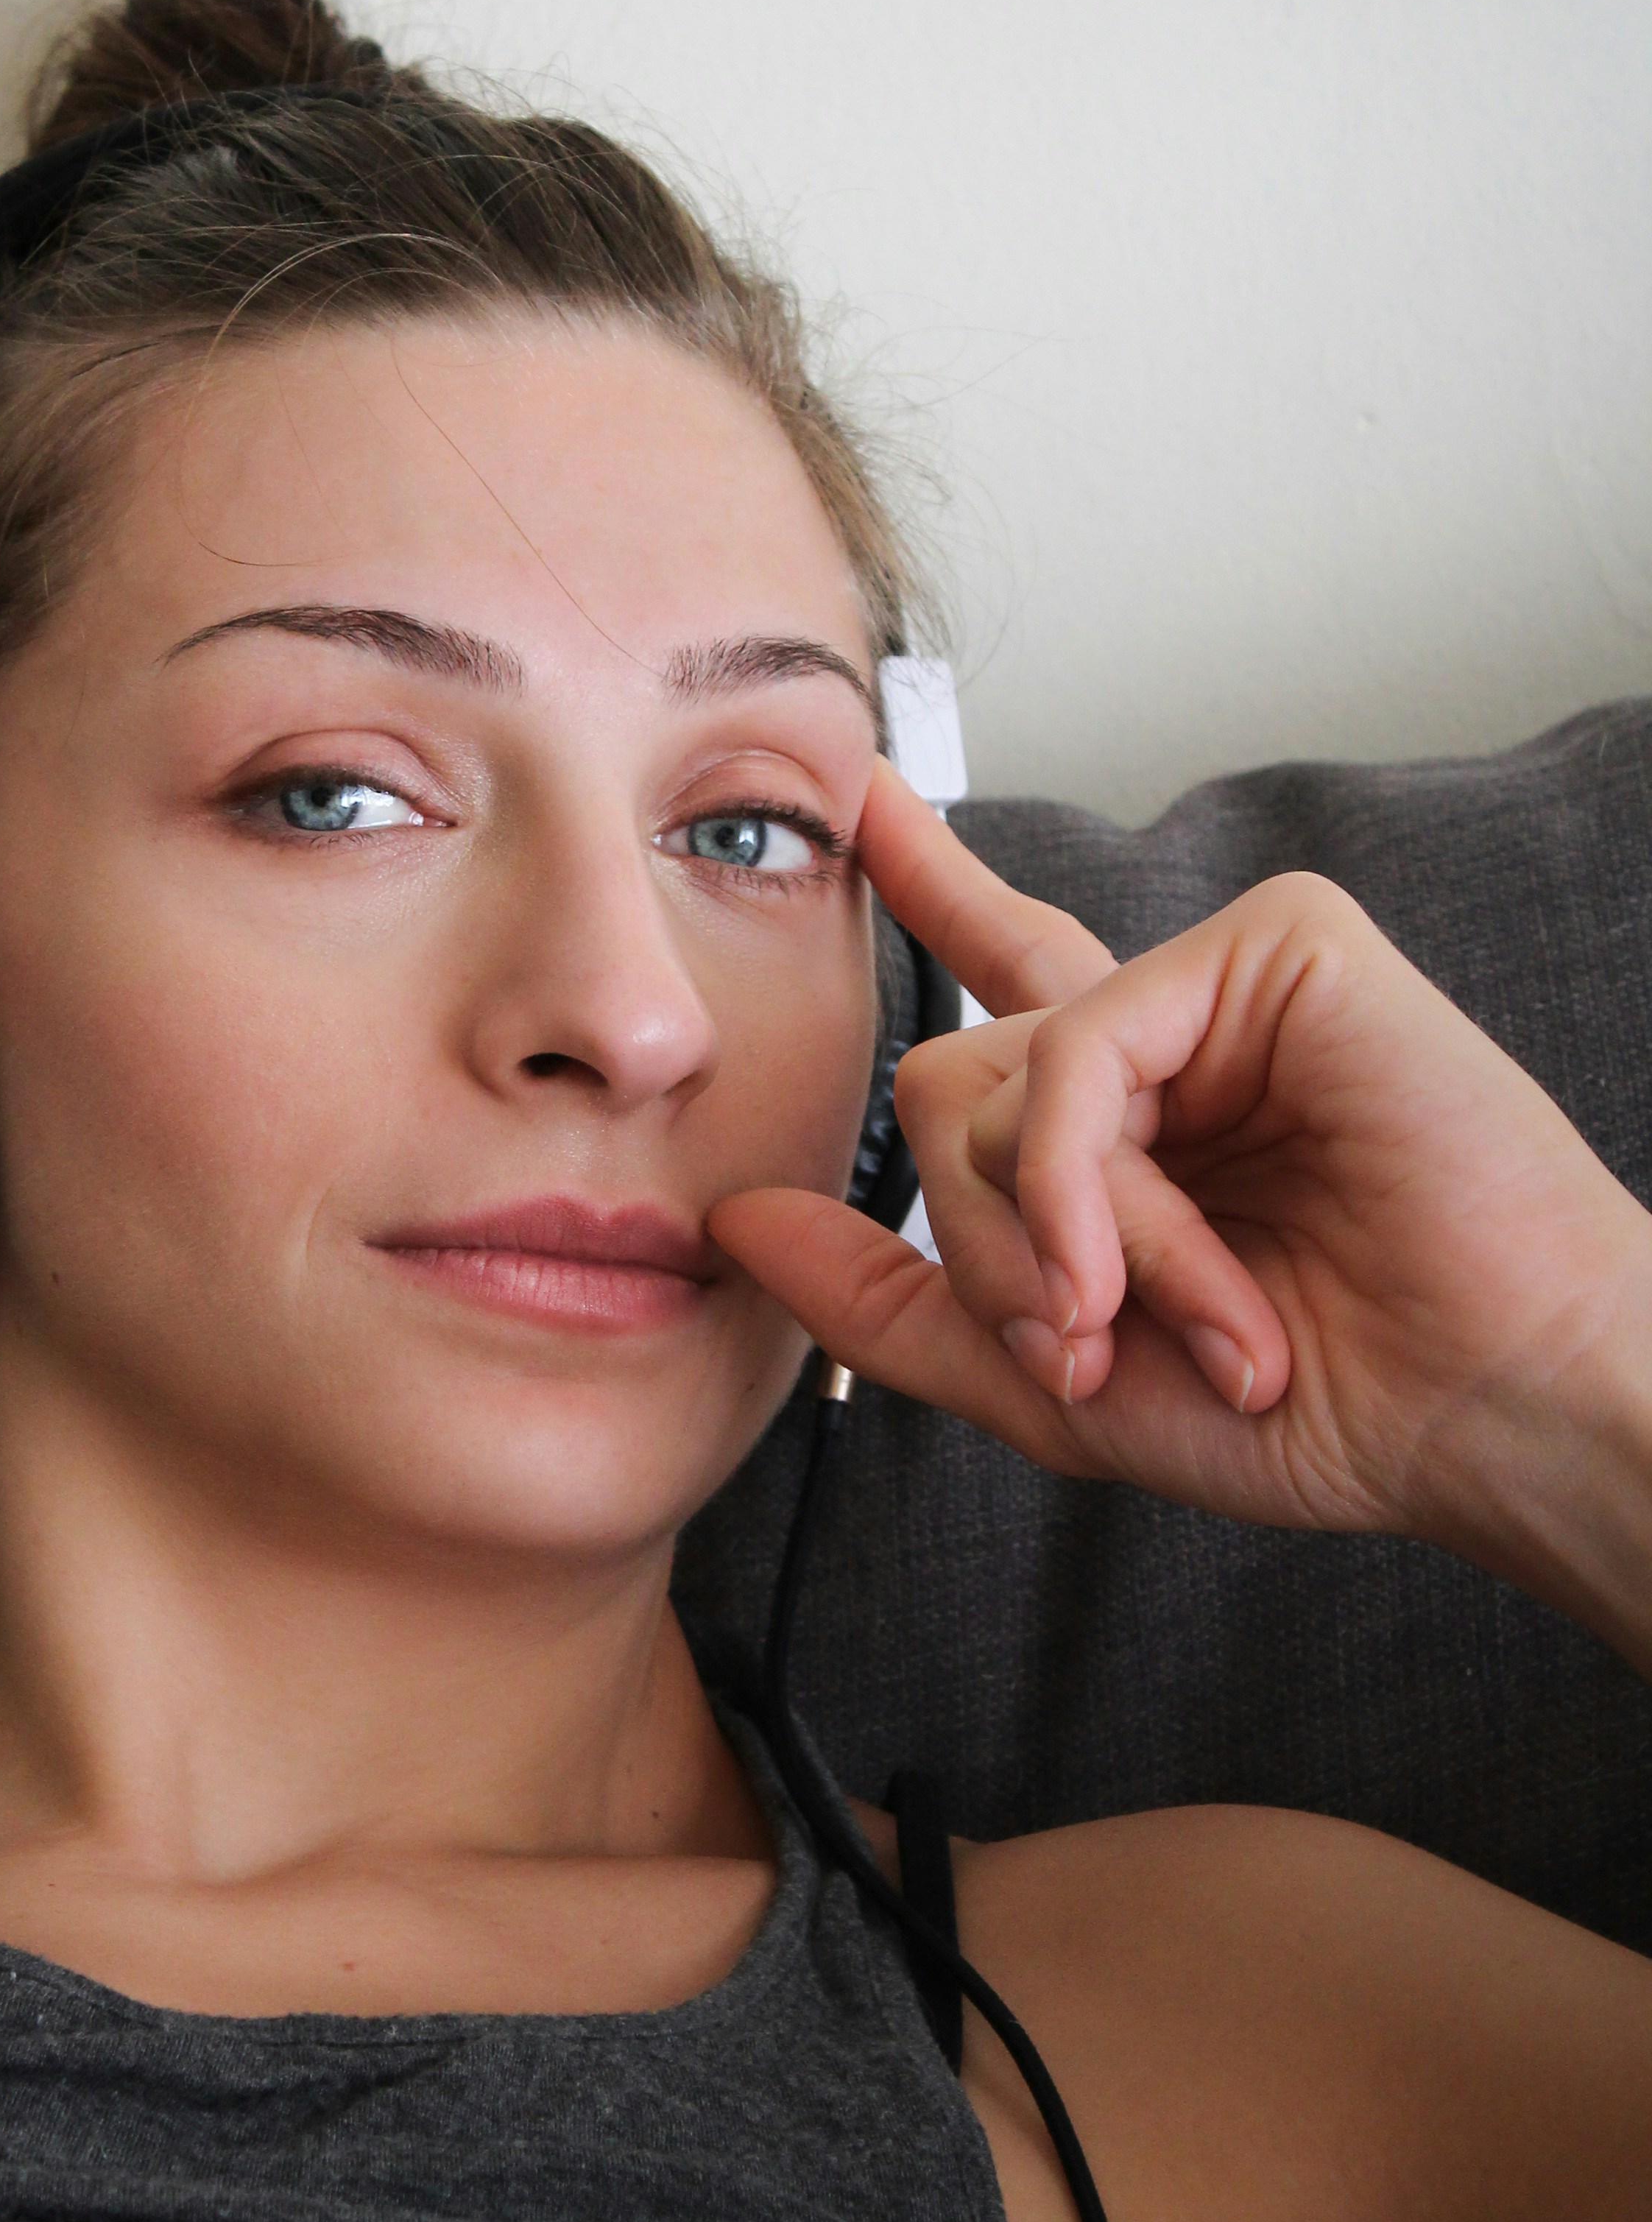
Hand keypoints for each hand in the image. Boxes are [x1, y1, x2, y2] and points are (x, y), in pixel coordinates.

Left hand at [708, 761, 1651, 1663]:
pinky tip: (1158, 1269)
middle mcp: (1172, 1029)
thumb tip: (735, 1219)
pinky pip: (1077, 1046)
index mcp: (1136, 1110)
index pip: (1001, 982)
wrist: (1486, 1416)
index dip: (929, 888)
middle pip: (943, 1081)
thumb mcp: (1054, 1381)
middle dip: (995, 1250)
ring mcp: (1225, 978)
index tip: (859, 805)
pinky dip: (1083, 1179)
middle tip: (1102, 1346)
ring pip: (995, 1074)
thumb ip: (889, 1300)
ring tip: (1178, 1325)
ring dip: (1063, 1242)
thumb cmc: (1318, 1406)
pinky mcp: (1280, 947)